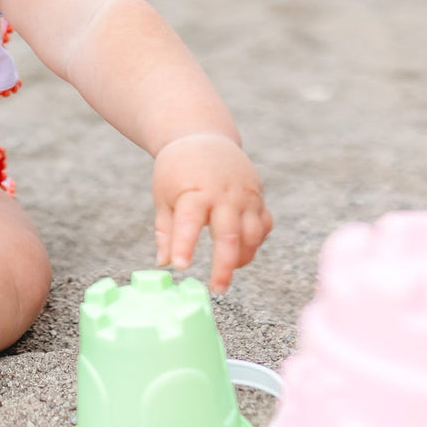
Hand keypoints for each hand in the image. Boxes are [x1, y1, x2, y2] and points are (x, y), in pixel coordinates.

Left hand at [152, 134, 271, 292]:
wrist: (203, 138)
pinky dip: (255, 242)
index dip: (185, 245)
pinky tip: (242, 252)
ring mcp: (245, 195)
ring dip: (242, 257)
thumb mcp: (163, 195)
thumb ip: (166, 230)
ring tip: (226, 271)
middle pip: (229, 235)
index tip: (181, 267)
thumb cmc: (177, 170)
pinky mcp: (258, 196)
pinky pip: (264, 225)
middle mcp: (224, 194)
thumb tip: (163, 263)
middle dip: (224, 265)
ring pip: (252, 234)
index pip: (189, 222)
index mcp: (195, 191)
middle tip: (217, 288)